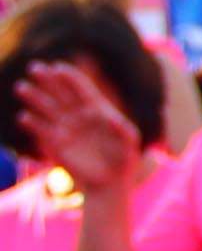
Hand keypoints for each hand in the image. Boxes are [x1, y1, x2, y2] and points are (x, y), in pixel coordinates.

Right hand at [15, 63, 139, 194]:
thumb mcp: (130, 143)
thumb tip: (113, 119)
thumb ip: (124, 130)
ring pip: (46, 107)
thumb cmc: (124, 160)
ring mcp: (65, 127)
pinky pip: (40, 129)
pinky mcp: (55, 143)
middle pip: (60, 92)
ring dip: (34, 96)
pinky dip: (32, 123)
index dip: (70, 77)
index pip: (81, 88)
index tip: (58, 68)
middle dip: (48, 79)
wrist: (110, 182)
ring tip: (22, 87)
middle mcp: (78, 115)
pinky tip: (25, 117)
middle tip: (35, 68)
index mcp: (97, 109)